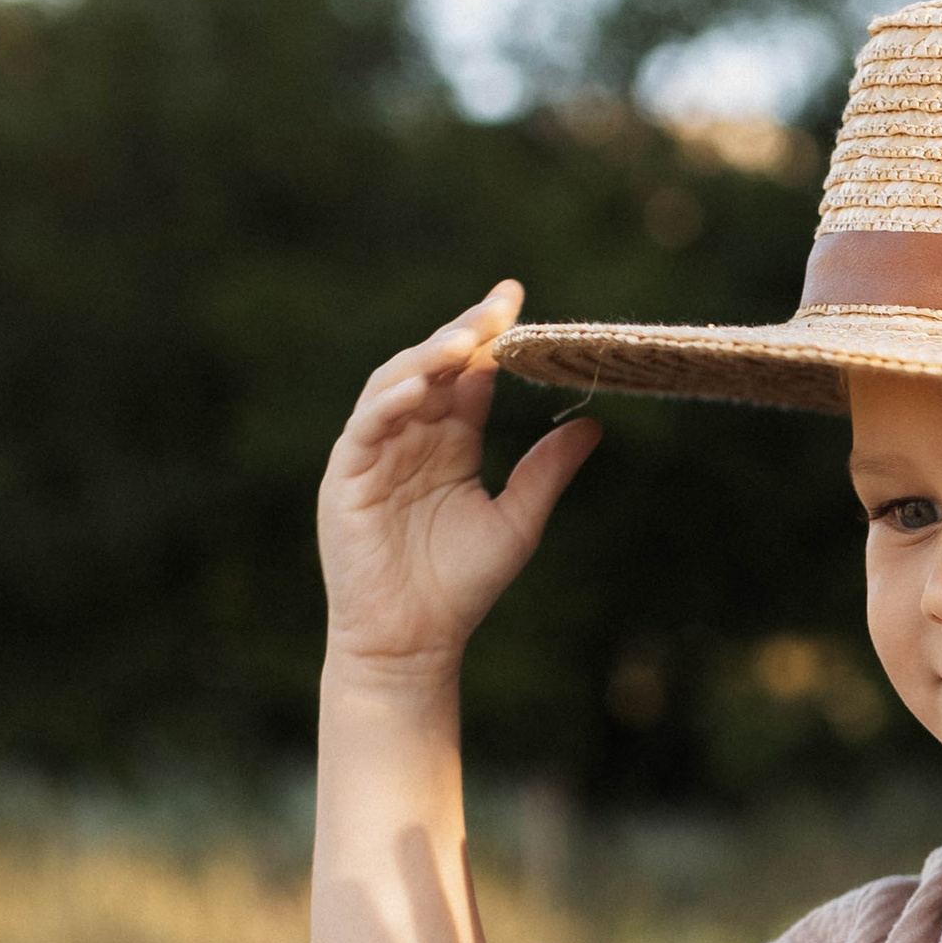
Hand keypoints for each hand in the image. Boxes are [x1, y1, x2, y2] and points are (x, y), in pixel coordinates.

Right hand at [318, 281, 598, 675]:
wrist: (413, 641)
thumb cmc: (461, 587)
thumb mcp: (517, 521)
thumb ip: (548, 471)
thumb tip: (594, 422)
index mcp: (449, 442)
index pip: (470, 376)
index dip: (490, 339)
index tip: (516, 301)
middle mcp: (410, 438)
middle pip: (433, 368)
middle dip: (463, 335)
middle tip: (497, 309)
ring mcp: (374, 453)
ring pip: (395, 385)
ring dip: (428, 358)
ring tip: (465, 340)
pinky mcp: (346, 477)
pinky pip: (365, 426)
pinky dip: (391, 401)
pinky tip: (423, 386)